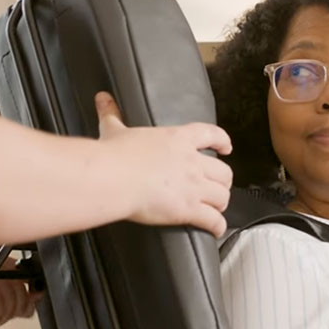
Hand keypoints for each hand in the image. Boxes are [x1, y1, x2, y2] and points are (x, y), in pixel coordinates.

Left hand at [0, 248, 43, 328]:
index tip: (36, 286)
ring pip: (13, 312)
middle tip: (11, 278)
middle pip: (24, 308)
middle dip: (20, 290)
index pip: (27, 301)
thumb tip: (34, 280)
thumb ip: (19, 272)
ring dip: (7, 292)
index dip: (33, 294)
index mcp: (3, 291)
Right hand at [94, 91, 232, 236]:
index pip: (210, 134)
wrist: (113, 177)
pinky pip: (213, 220)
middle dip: (223, 181)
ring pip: (223, 196)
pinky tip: (216, 229)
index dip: (222, 141)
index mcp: (178, 139)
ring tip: (216, 209)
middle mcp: (191, 162)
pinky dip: (218, 226)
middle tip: (218, 187)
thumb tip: (102, 98)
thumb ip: (112, 114)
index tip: (226, 147)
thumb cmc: (114, 154)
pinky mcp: (188, 209)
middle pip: (224, 171)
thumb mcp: (115, 130)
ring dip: (221, 204)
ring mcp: (193, 186)